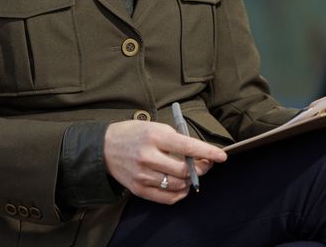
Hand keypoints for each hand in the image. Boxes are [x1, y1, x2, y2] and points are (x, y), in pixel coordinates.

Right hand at [103, 120, 226, 203]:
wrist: (104, 147)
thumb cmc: (133, 134)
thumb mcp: (154, 127)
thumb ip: (176, 139)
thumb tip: (200, 154)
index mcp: (154, 136)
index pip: (188, 147)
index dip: (208, 152)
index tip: (222, 156)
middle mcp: (148, 156)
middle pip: (185, 170)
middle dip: (201, 169)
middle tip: (204, 165)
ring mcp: (142, 174)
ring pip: (178, 185)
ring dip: (190, 181)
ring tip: (188, 174)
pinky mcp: (138, 189)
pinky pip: (167, 198)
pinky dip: (179, 194)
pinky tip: (181, 186)